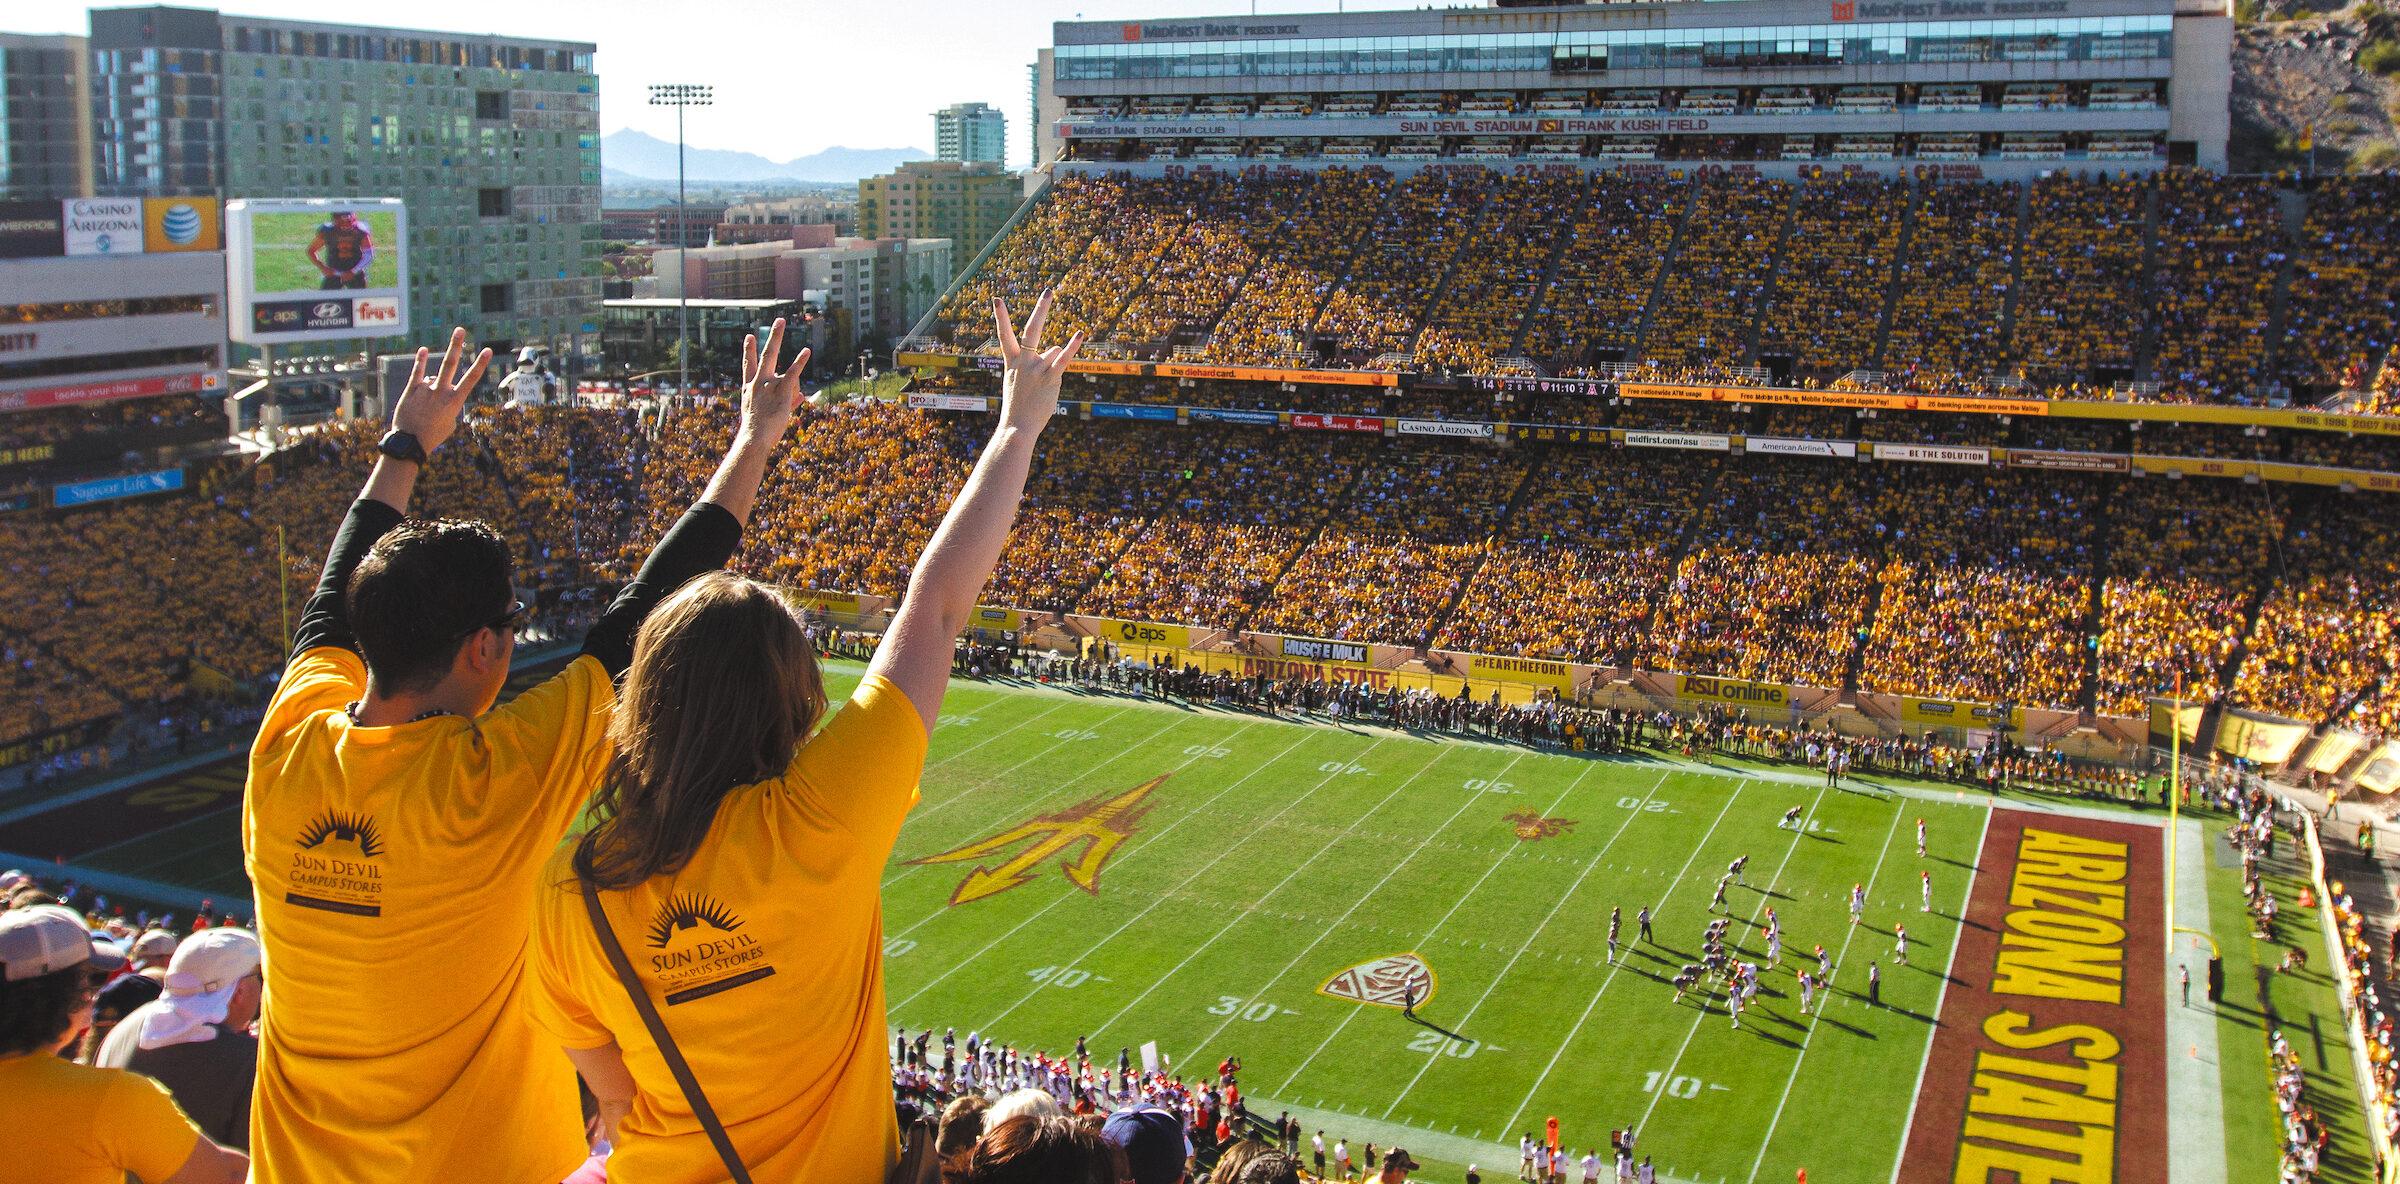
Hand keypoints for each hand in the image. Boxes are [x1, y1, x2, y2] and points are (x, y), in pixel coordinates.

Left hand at [389, 327, 492, 453]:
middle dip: (456, 345)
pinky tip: (423, 350)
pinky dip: (420, 362)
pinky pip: (416, 373)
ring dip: (435, 384)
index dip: (480, 363)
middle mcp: (440, 392)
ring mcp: (425, 390)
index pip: (471, 379)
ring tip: (429, 405)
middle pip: (450, 364)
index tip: (487, 350)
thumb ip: (449, 404)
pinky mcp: (411, 391)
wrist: (409, 443)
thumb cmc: (433, 436)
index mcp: (454, 402)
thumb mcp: (450, 423)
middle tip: (460, 329)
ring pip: (433, 376)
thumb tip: (440, 390)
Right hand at [736, 318, 809, 441]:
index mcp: (749, 389)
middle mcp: (758, 383)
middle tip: (780, 320)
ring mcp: (769, 385)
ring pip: (788, 375)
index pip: (748, 366)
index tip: (749, 336)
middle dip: (774, 337)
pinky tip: (807, 351)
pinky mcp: (780, 390)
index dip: (748, 351)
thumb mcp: (768, 416)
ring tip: (804, 357)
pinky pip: (793, 373)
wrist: (754, 438)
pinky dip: (800, 362)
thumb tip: (802, 396)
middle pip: (766, 354)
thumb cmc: (758, 433)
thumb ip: (787, 401)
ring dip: (796, 371)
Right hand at [994, 291, 1083, 432]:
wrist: (1018, 427)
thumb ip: (1034, 364)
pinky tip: (1079, 334)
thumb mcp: (1017, 383)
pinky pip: (1064, 359)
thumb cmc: (1018, 407)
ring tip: (1044, 385)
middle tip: (1049, 290)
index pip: (1004, 335)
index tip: (996, 299)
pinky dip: (1073, 346)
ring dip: (1054, 364)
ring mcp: (1037, 368)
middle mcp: (1024, 361)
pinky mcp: (1050, 377)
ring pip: (1055, 352)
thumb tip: (1056, 349)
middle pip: (1032, 329)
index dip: (1001, 317)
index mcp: (1012, 362)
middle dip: (1042, 309)